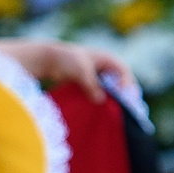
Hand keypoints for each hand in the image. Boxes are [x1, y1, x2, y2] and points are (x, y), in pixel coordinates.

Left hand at [2, 38, 134, 102]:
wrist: (47, 60)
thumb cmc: (66, 60)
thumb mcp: (81, 71)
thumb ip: (91, 85)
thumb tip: (100, 100)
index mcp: (107, 59)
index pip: (123, 71)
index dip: (126, 83)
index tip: (122, 96)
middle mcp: (105, 68)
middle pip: (120, 82)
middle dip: (122, 95)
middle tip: (125, 109)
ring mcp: (97, 77)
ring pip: (110, 90)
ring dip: (112, 100)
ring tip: (114, 113)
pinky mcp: (89, 85)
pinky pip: (99, 94)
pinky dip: (101, 102)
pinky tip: (100, 112)